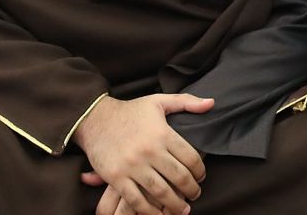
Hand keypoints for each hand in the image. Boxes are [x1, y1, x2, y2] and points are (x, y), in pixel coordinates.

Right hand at [73, 94, 212, 214]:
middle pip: (179, 177)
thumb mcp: (159, 102)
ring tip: (183, 209)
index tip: (201, 177)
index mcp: (163, 134)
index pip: (191, 158)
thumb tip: (212, 103)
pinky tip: (158, 213)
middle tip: (196, 195)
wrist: (94, 119)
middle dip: (191, 190)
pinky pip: (135, 199)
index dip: (200, 171)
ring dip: (175, 204)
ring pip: (160, 191)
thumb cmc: (130, 111)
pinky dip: (149, 210)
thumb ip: (187, 102)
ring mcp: (132, 166)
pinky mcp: (116, 177)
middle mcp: (149, 151)